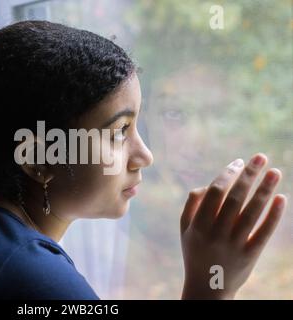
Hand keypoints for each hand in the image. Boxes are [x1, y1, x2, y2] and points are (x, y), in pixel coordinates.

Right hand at [180, 153, 286, 298]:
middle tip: (261, 157)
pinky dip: (273, 215)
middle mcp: (216, 233)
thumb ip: (192, 205)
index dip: (228, 174)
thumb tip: (209, 184)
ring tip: (275, 172)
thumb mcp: (185, 230)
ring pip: (252, 212)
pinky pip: (264, 232)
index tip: (239, 162)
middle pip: (235, 198)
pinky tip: (281, 198)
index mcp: (198, 225)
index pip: (215, 192)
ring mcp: (233, 245)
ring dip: (265, 190)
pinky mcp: (250, 256)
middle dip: (249, 175)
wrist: (207, 289)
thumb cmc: (195, 253)